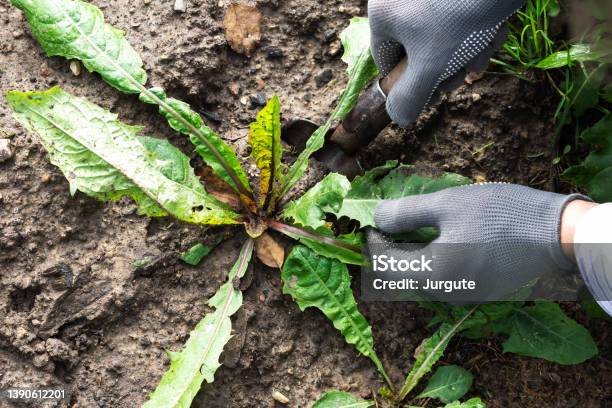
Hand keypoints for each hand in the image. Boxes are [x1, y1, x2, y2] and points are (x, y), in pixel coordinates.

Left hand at [367, 183, 589, 301]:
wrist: (555, 233)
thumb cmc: (499, 214)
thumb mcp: (447, 205)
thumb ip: (405, 213)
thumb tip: (374, 218)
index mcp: (433, 275)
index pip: (385, 266)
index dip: (374, 242)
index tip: (373, 219)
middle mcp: (445, 294)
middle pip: (402, 275)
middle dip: (390, 247)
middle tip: (391, 219)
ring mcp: (463, 296)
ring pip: (422, 277)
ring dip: (411, 253)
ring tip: (413, 224)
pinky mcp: (479, 290)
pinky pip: (443, 278)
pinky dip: (432, 258)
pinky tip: (438, 236)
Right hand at [368, 0, 523, 125]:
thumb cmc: (459, 13)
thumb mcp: (431, 64)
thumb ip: (411, 96)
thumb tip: (399, 118)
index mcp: (384, 14)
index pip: (387, 61)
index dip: (411, 85)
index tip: (434, 95)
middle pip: (419, 50)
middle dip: (447, 67)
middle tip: (464, 73)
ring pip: (444, 36)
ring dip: (468, 51)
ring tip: (485, 48)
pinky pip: (459, 17)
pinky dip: (479, 28)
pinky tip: (495, 30)